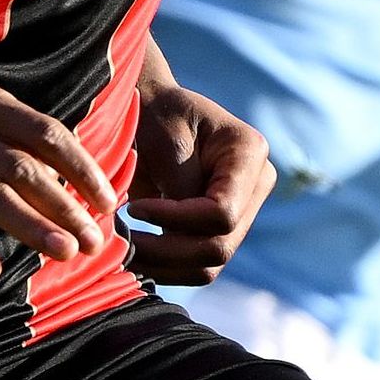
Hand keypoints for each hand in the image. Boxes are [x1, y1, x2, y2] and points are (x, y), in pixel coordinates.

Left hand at [123, 77, 275, 284]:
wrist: (151, 111)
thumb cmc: (155, 114)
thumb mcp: (166, 140)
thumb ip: (180, 186)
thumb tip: (175, 234)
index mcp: (250, 154)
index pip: (223, 212)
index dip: (177, 219)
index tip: (134, 210)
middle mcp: (255, 187)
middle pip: (219, 245)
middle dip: (166, 251)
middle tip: (123, 242)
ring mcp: (241, 212)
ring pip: (209, 265)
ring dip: (163, 267)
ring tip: (125, 251)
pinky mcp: (219, 232)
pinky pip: (197, 266)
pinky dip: (164, 268)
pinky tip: (136, 255)